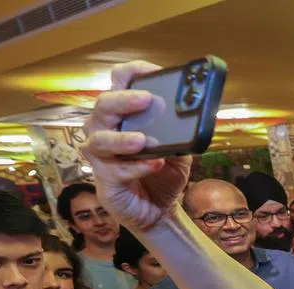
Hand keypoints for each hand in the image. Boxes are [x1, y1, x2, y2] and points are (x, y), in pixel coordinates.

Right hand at [82, 62, 192, 230]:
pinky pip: (114, 171)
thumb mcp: (179, 151)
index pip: (118, 83)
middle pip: (103, 106)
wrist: (159, 211)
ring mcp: (101, 156)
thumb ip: (181, 134)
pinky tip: (154, 164)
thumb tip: (194, 117)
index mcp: (123, 116)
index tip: (152, 73)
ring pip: (99, 139)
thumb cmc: (163, 174)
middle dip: (123, 100)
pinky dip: (136, 167)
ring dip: (122, 138)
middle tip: (145, 100)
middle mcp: (105, 130)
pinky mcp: (104, 180)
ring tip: (143, 140)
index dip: (132, 73)